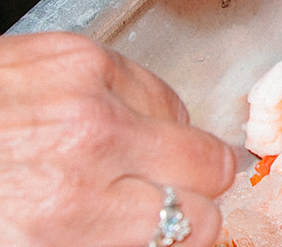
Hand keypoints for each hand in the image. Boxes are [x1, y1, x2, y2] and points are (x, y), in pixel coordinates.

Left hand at [0, 33, 235, 246]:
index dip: (195, 234)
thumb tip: (155, 235)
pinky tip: (104, 125)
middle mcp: (92, 149)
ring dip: (165, 147)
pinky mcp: (87, 53)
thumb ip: (96, 243)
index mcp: (68, 217)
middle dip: (199, 191)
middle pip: (213, 168)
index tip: (185, 234)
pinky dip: (139, 110)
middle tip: (171, 200)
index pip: (195, 225)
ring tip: (122, 161)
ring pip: (188, 123)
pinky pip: (152, 86)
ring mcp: (94, 92)